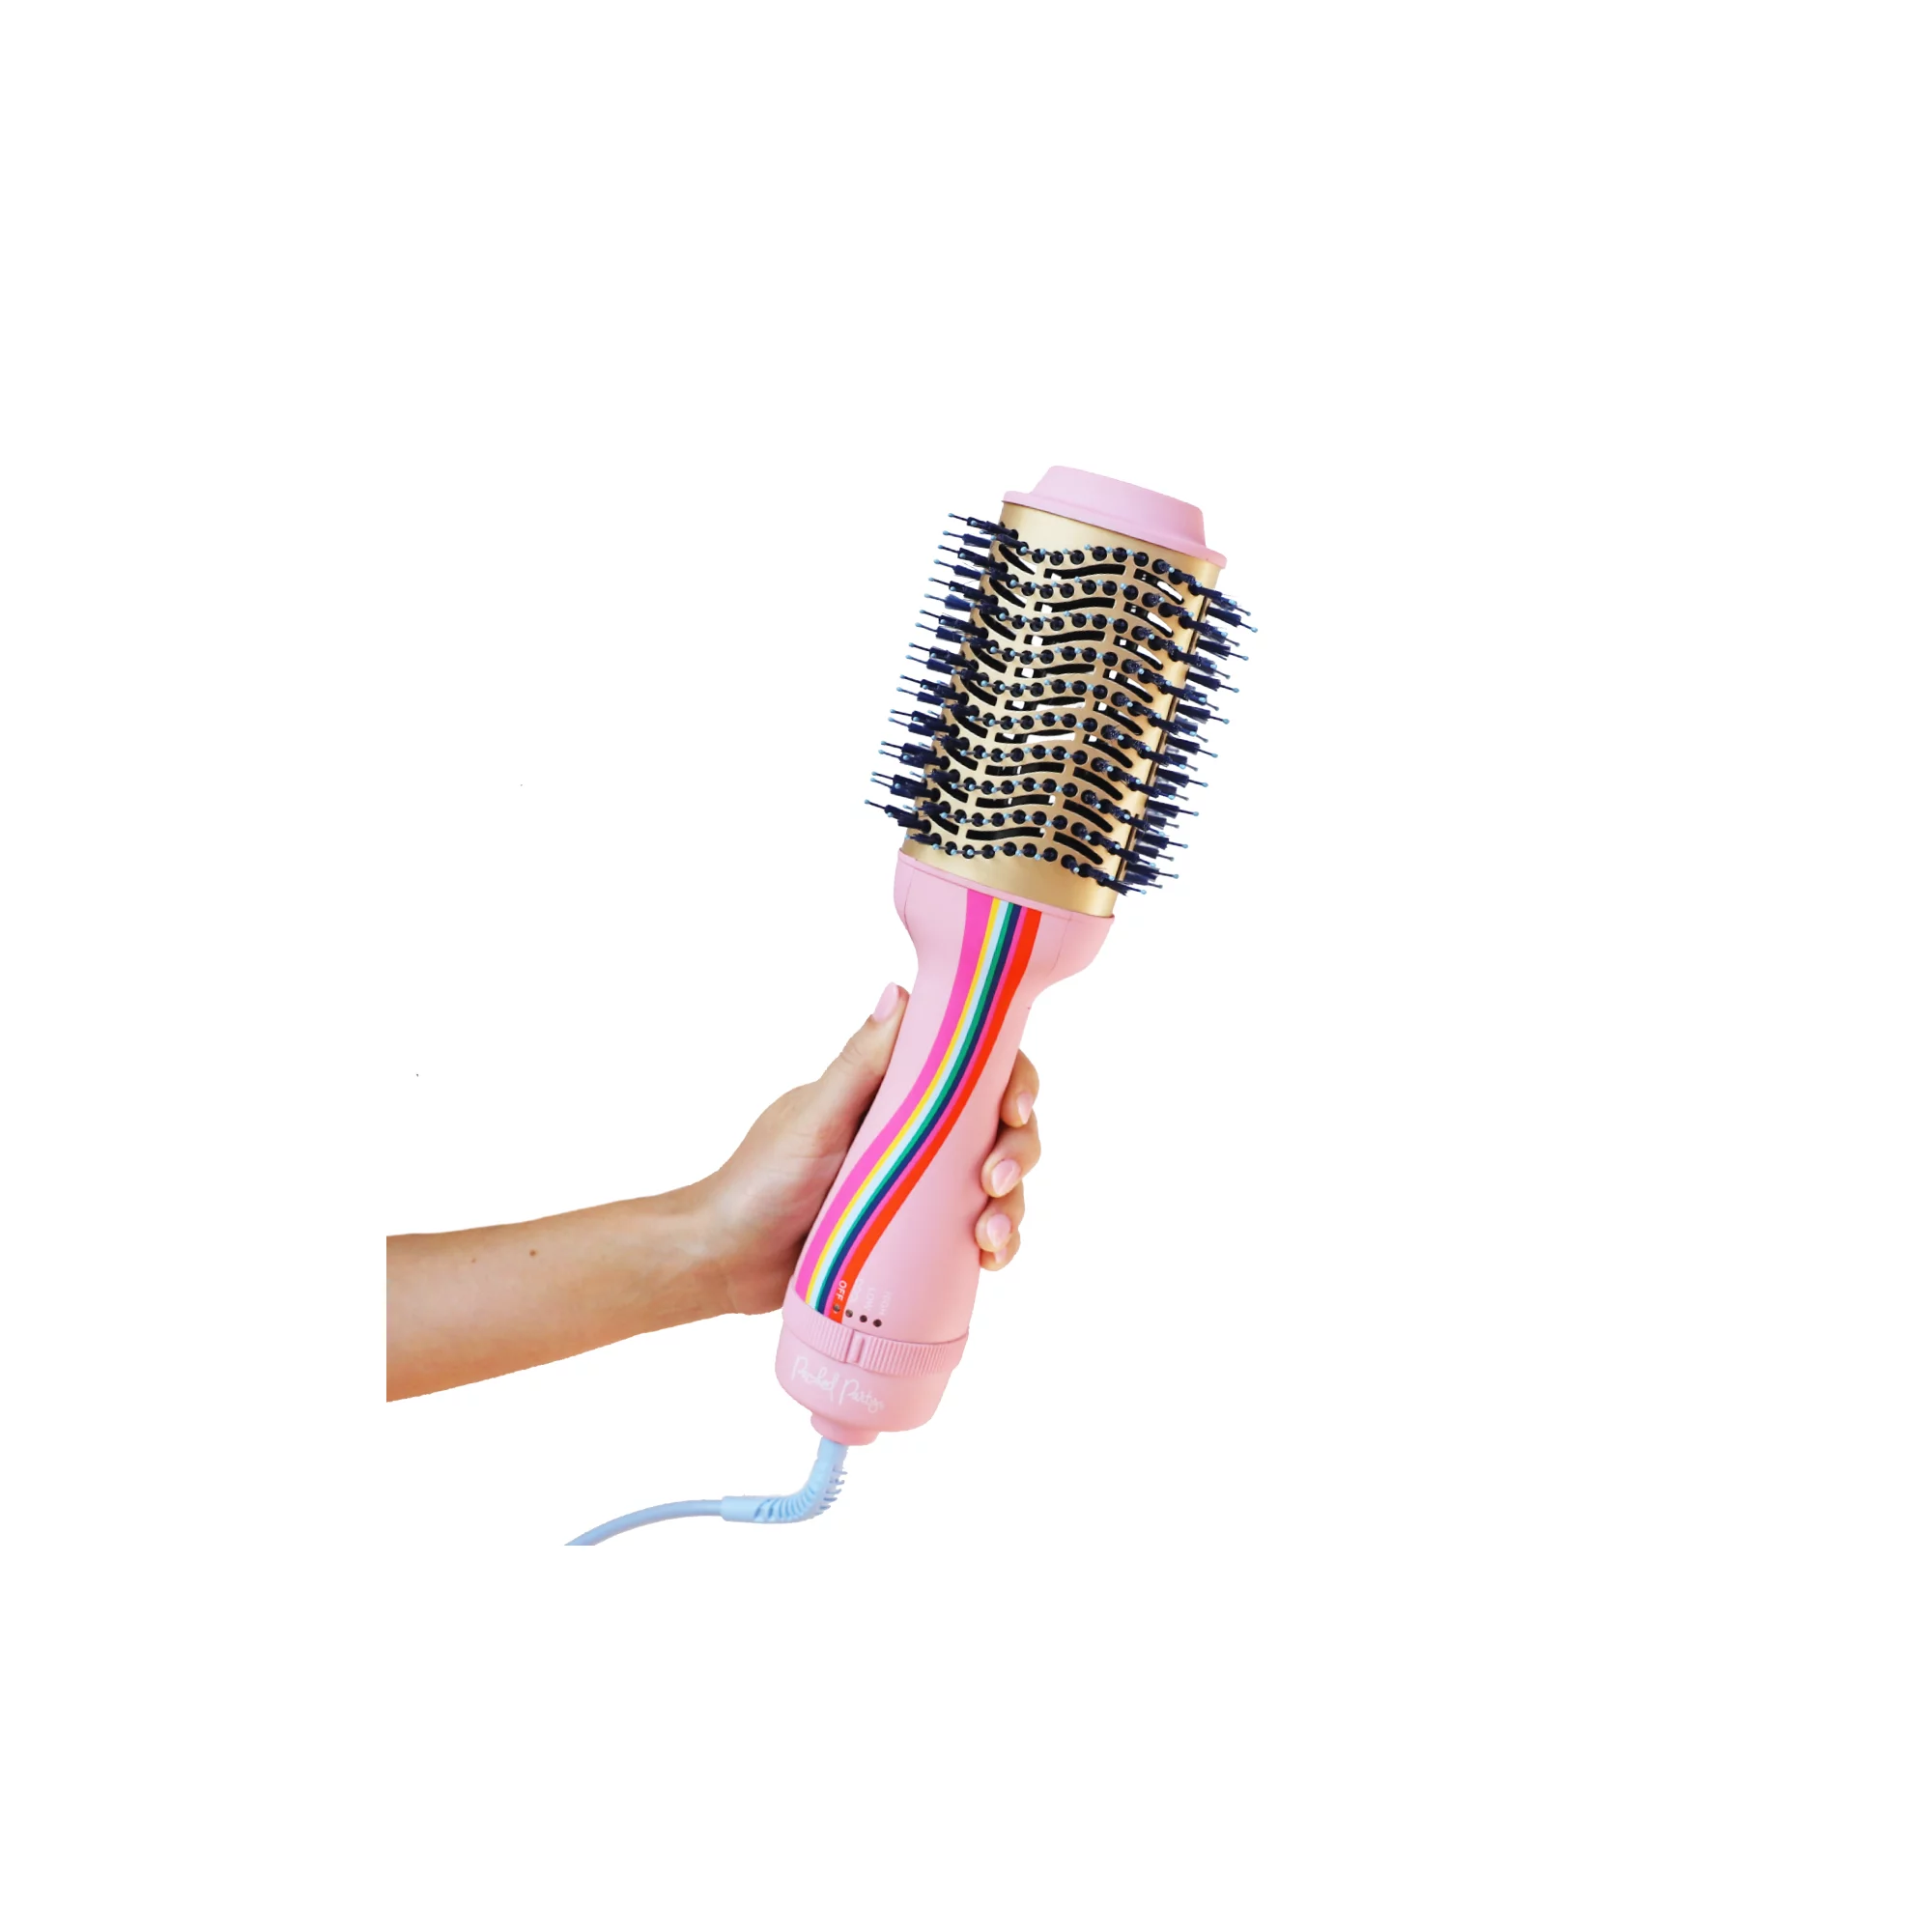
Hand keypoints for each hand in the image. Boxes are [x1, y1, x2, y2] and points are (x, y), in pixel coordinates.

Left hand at [695, 982, 1042, 1314]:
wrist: (725, 1260)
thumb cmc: (758, 1180)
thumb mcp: (813, 1119)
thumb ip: (858, 1064)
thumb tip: (899, 992)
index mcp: (895, 1091)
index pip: (973, 1069)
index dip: (1012, 1081)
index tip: (1015, 1108)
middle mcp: (917, 1132)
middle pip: (998, 1126)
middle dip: (1017, 1151)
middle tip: (994, 1180)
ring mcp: (921, 1185)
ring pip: (997, 1182)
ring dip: (1012, 1204)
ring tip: (990, 1235)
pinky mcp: (919, 1235)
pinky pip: (975, 1232)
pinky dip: (997, 1242)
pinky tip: (992, 1258)